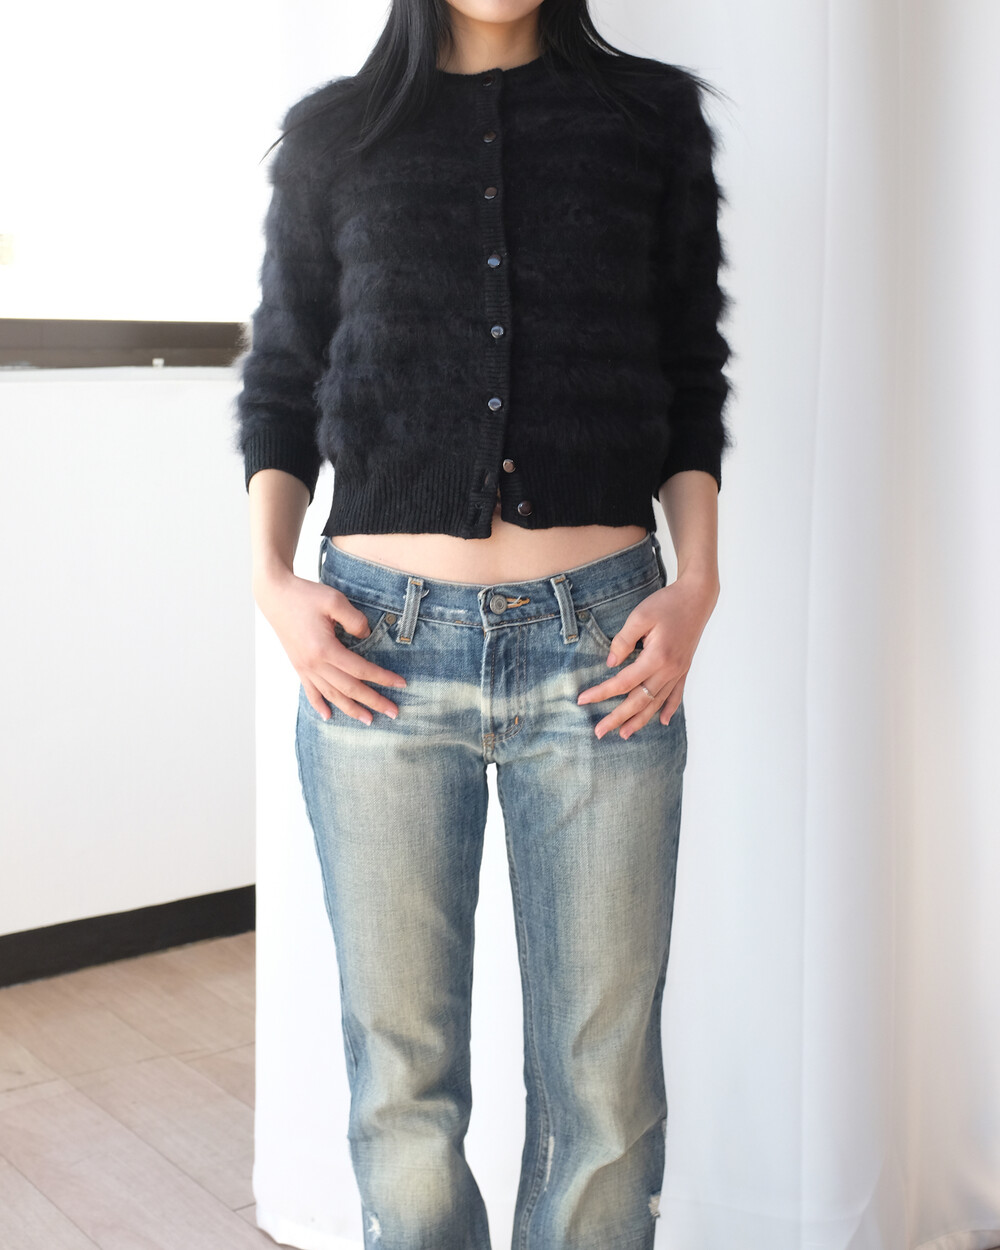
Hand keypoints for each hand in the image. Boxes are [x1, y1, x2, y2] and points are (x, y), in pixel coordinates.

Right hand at [253, 567, 405, 723]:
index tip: (401, 684)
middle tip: (394, 713)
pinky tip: (328, 717)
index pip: (361, 669)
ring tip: (368, 720)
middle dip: (373, 701)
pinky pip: (310, 692)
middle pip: (349, 688)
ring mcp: (304, 667)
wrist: (275, 595)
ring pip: (332, 695)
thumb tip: (367, 636)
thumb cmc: (306, 595)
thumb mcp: (335, 600)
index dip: (383, 678)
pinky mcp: (298, 666)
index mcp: (325, 648)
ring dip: (351, 709)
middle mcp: (314, 663)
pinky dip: (319, 706)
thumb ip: (355, 620)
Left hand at [576, 573, 719, 739]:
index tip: (582, 700)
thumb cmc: (667, 603)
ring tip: (624, 734)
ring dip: (640, 720)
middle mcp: (669, 670)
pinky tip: (662, 721)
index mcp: (656, 657)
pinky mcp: (684, 668)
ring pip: (657, 703)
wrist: (698, 597)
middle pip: (639, 701)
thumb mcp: (640, 616)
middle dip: (617, 718)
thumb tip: (610, 664)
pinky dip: (669, 709)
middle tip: (598, 732)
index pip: (623, 683)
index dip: (601, 693)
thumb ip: (623, 641)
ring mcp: (679, 671)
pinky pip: (676, 695)